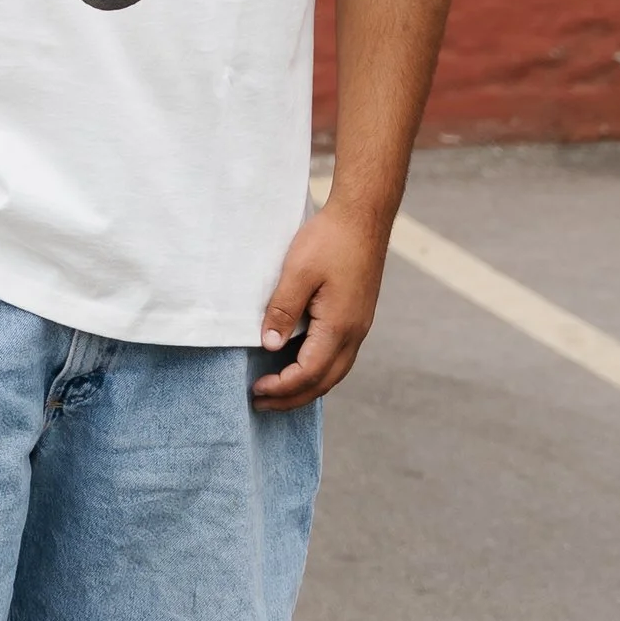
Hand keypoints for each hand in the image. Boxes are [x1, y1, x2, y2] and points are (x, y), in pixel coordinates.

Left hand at [250, 196, 387, 409]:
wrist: (364, 217)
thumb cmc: (331, 239)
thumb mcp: (298, 272)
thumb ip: (282, 310)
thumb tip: (268, 346)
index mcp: (339, 326)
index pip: (308, 373)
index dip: (281, 386)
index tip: (255, 389)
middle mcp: (354, 333)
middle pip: (324, 382)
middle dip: (292, 398)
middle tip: (261, 404)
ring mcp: (359, 326)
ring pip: (334, 372)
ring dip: (306, 387)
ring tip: (279, 392)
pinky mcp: (357, 316)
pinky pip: (338, 356)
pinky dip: (317, 371)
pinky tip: (300, 365)